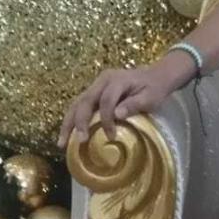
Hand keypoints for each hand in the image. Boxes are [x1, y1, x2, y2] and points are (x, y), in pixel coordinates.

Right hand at [57, 63, 175, 149]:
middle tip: (78, 142)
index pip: (106, 101)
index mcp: (116, 80)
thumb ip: (134, 104)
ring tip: (62, 142)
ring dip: (68, 123)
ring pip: (77, 103)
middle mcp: (102, 80)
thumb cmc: (155, 88)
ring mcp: (96, 85)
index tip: (111, 136)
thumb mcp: (151, 97)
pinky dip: (72, 120)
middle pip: (84, 101)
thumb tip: (116, 115)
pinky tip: (68, 135)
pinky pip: (80, 105)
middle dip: (79, 123)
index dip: (106, 119)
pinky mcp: (94, 92)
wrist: (156, 75)